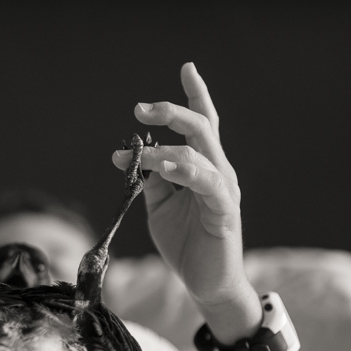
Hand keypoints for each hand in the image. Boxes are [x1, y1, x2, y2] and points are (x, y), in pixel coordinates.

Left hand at [112, 63, 259, 341]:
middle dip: (171, 112)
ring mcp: (223, 190)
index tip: (187, 67)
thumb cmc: (187, 242)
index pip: (202, 124)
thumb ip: (150, 178)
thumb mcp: (160, 205)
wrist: (207, 284)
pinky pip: (206, 183)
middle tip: (138, 109)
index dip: (195, 95)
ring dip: (166, 148)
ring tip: (141, 154)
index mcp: (203, 167)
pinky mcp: (224, 211)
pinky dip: (184, 171)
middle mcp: (218, 171)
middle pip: (202, 127)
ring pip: (199, 153)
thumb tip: (127, 155)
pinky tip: (165, 168)